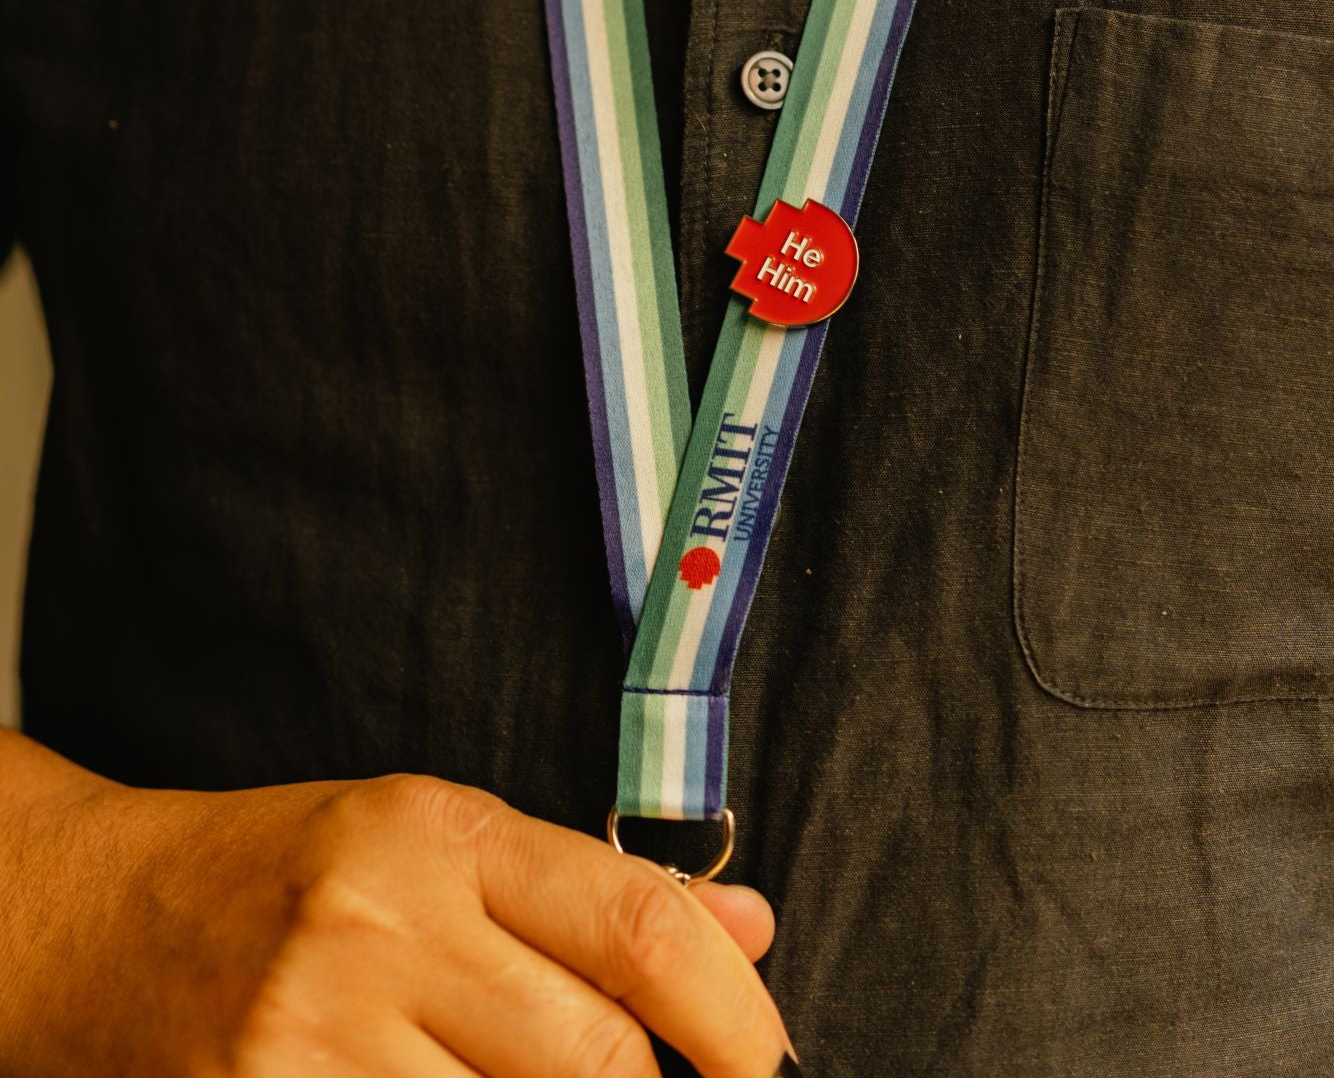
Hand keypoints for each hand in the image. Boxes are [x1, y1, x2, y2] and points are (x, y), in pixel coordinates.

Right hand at [0, 752, 790, 1077]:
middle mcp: (382, 924)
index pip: (637, 927)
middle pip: (595, 1061)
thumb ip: (594, 889)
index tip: (771, 1062)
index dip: (737, 1016)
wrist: (107, 924)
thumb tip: (750, 930)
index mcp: (441, 832)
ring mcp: (317, 1035)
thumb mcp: (442, 839)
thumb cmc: (294, 872)